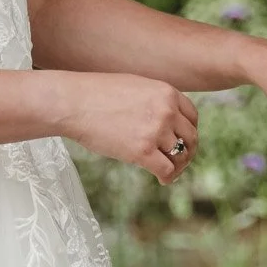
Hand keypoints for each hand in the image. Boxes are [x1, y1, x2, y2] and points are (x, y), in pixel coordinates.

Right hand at [52, 72, 199, 182]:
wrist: (74, 103)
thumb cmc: (97, 94)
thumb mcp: (135, 87)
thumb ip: (154, 100)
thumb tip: (165, 119)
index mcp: (166, 92)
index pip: (192, 116)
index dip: (189, 131)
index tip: (182, 140)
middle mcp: (166, 111)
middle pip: (191, 137)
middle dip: (187, 151)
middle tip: (179, 161)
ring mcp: (155, 131)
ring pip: (181, 155)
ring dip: (177, 166)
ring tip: (169, 172)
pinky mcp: (142, 152)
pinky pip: (166, 170)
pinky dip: (167, 177)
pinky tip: (161, 180)